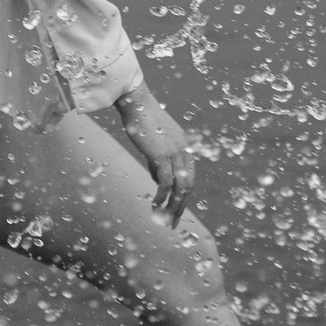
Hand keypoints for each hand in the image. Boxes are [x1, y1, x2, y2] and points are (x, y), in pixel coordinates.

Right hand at [114, 85, 194, 225]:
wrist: (136, 102)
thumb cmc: (140, 118)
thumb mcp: (154, 141)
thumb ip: (158, 160)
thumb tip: (157, 178)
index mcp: (185, 146)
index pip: (189, 176)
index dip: (184, 195)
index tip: (176, 209)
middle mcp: (184, 150)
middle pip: (188, 185)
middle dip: (181, 206)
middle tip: (173, 223)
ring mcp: (174, 153)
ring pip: (180, 187)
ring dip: (173, 206)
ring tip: (163, 220)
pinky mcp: (161, 155)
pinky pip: (165, 182)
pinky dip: (161, 196)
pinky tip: (155, 204)